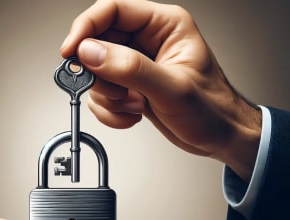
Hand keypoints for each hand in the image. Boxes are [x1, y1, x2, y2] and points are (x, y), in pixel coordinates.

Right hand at [61, 0, 260, 181]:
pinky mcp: (131, 88)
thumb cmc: (212, 109)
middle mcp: (148, 42)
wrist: (218, 136)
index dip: (86, 28)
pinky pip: (104, 95)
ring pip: (98, 73)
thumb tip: (92, 52)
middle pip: (99, 43)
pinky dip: (111, 111)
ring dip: (108, 96)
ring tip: (134, 105)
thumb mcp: (173, 88)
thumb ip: (131, 68)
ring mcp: (137, 67)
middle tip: (113, 91)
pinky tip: (133, 115)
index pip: (112, 11)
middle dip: (100, 74)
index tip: (71, 51)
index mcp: (164, 26)